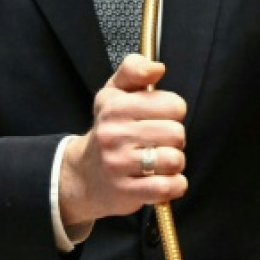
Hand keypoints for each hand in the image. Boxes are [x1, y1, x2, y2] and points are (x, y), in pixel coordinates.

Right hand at [58, 55, 187, 226]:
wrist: (83, 174)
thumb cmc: (108, 128)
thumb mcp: (115, 91)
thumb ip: (135, 69)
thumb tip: (158, 68)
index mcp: (116, 106)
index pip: (173, 105)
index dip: (174, 111)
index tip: (162, 117)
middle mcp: (114, 134)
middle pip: (177, 133)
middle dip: (175, 139)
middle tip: (160, 141)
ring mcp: (118, 165)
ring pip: (174, 160)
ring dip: (175, 163)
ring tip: (160, 160)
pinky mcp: (125, 192)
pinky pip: (166, 187)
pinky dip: (174, 185)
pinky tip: (164, 179)